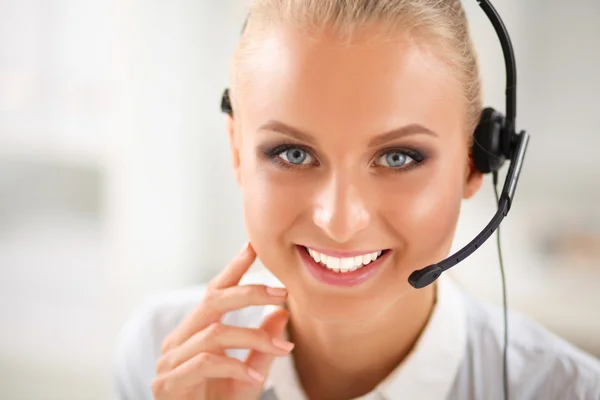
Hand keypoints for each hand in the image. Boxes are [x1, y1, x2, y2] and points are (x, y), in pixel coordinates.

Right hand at [151, 243, 292, 399]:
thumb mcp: (250, 372)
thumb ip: (262, 344)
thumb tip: (283, 312)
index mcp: (195, 331)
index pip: (214, 291)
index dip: (234, 268)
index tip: (254, 246)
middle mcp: (179, 339)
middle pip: (212, 301)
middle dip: (250, 292)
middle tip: (283, 294)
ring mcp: (170, 360)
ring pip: (214, 332)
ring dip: (253, 337)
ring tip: (283, 350)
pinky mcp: (168, 383)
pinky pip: (204, 362)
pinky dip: (234, 365)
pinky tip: (255, 373)